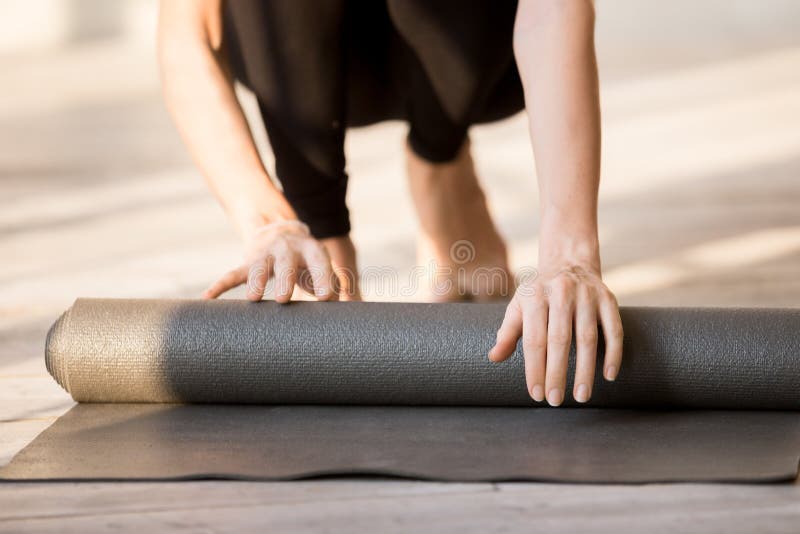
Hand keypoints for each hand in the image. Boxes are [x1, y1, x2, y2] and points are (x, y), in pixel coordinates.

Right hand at [203, 220, 338, 301]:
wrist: (280, 230)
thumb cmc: (307, 261)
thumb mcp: (323, 267)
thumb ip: (335, 287)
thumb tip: (348, 315)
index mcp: (310, 250)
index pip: (319, 263)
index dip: (323, 279)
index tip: (325, 298)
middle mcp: (287, 249)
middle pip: (286, 264)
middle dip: (285, 280)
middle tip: (285, 299)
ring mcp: (265, 255)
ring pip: (258, 267)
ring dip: (256, 281)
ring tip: (254, 298)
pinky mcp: (248, 262)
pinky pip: (232, 274)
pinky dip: (219, 285)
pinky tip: (207, 298)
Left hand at [488, 258, 622, 405]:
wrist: (569, 262)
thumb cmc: (539, 293)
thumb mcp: (519, 306)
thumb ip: (507, 332)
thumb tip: (493, 358)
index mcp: (535, 296)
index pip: (534, 339)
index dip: (535, 368)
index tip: (536, 394)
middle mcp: (561, 293)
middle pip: (559, 339)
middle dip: (557, 373)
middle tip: (555, 400)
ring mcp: (587, 295)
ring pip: (587, 337)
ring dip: (585, 369)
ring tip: (582, 395)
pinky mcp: (608, 299)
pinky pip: (614, 329)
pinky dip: (613, 353)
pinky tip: (609, 375)